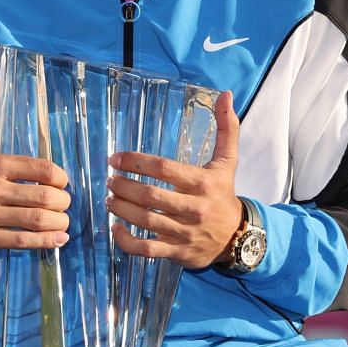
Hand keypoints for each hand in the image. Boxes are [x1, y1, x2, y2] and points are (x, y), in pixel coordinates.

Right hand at [0, 76, 71, 255]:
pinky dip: (44, 242)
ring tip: (63, 222)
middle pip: (44, 197)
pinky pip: (20, 241)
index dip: (61, 178)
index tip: (62, 183)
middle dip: (63, 202)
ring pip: (35, 220)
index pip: (43, 170)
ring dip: (57, 223)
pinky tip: (57, 240)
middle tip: (65, 204)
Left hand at [107, 90, 241, 268]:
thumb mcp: (227, 161)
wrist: (238, 236)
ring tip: (109, 198)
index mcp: (202, 182)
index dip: (135, 162)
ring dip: (122, 209)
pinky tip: (116, 228)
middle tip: (110, 179)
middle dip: (124, 186)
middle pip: (151, 196)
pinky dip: (127, 242)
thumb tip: (225, 95)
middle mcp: (194, 208)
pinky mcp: (177, 252)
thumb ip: (226, 128)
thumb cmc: (224, 193)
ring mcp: (185, 232)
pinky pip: (147, 250)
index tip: (115, 158)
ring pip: (146, 221)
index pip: (164, 168)